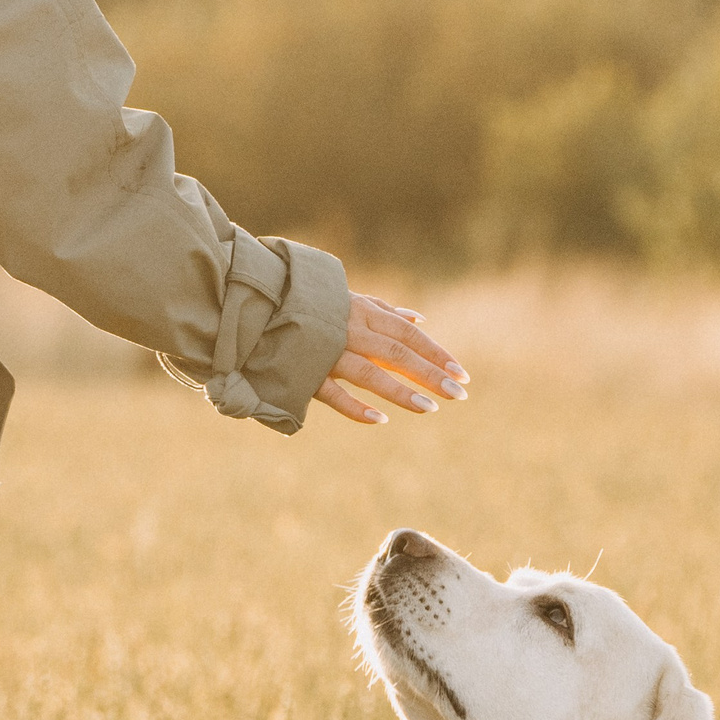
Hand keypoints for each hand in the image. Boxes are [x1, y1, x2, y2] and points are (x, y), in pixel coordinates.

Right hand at [316, 292, 468, 424]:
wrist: (257, 306)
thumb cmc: (310, 304)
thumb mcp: (349, 300)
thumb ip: (384, 310)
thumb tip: (419, 319)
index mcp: (362, 312)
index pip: (408, 335)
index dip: (435, 353)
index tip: (461, 373)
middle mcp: (350, 330)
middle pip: (398, 354)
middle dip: (430, 373)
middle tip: (459, 393)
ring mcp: (328, 351)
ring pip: (370, 373)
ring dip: (401, 391)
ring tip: (430, 408)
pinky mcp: (306, 372)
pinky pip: (333, 393)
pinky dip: (356, 407)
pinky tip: (381, 420)